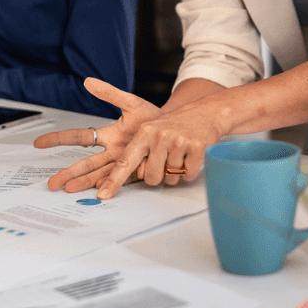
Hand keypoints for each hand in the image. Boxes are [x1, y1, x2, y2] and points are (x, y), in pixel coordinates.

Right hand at [34, 78, 164, 192]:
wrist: (175, 130)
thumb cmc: (153, 118)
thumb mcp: (131, 103)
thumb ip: (110, 93)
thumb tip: (88, 81)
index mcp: (109, 135)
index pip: (80, 137)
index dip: (59, 139)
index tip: (38, 143)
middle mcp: (113, 151)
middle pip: (86, 163)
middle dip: (69, 172)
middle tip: (51, 183)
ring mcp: (124, 162)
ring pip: (99, 174)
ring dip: (84, 182)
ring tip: (68, 190)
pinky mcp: (137, 170)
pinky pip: (122, 179)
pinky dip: (111, 184)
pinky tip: (99, 191)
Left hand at [74, 79, 228, 198]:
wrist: (205, 113)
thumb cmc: (174, 126)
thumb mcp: (150, 130)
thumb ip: (135, 153)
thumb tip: (123, 178)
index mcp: (144, 133)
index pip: (125, 161)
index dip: (113, 180)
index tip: (103, 194)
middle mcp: (159, 136)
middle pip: (151, 178)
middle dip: (158, 176)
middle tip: (165, 161)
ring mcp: (179, 141)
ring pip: (170, 178)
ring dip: (175, 173)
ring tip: (179, 155)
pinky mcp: (196, 146)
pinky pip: (188, 174)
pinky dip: (190, 171)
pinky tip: (190, 157)